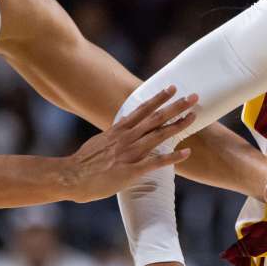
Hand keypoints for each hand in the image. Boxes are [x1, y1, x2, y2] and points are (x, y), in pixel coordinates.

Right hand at [61, 86, 196, 201]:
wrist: (72, 177)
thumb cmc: (85, 162)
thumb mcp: (100, 141)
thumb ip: (115, 134)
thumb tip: (124, 125)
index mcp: (119, 130)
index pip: (143, 109)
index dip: (159, 97)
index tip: (172, 88)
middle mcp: (127, 138)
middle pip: (156, 118)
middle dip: (176, 106)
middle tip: (193, 96)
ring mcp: (130, 153)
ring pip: (158, 135)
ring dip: (178, 125)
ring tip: (194, 116)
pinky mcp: (132, 170)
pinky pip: (156, 162)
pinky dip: (172, 157)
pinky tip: (186, 152)